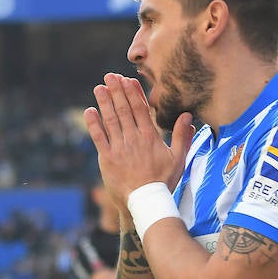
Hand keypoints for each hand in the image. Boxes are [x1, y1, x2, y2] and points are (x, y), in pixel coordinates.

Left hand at [83, 73, 192, 208]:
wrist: (146, 202)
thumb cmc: (163, 182)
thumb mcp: (179, 159)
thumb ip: (183, 136)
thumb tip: (188, 116)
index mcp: (150, 137)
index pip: (141, 109)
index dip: (133, 93)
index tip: (127, 80)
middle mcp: (134, 139)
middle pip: (124, 110)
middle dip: (117, 91)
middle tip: (110, 76)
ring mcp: (120, 148)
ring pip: (111, 120)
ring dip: (104, 102)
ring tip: (99, 88)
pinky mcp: (107, 158)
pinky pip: (99, 137)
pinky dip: (93, 124)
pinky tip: (89, 111)